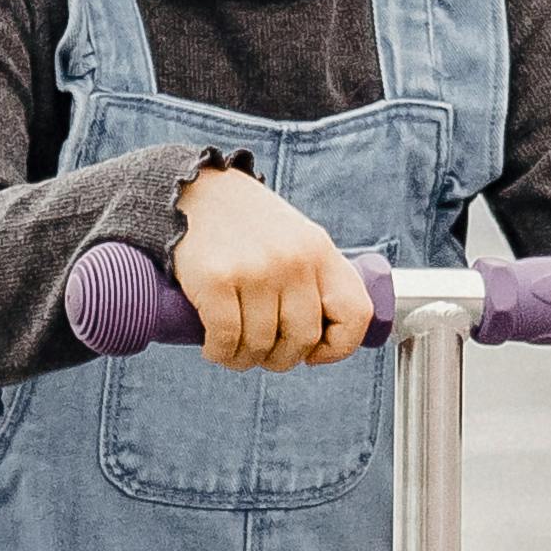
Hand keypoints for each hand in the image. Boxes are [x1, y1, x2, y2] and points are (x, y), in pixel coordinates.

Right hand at [171, 163, 368, 370]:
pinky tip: (213, 347)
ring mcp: (256, 270)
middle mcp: (294, 260)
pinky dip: (219, 353)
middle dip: (281, 358)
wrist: (195, 191)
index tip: (314, 353)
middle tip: (262, 352)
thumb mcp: (295, 240)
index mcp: (320, 251)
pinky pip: (227, 340)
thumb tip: (320, 343)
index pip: (355, 314)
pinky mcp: (216, 279)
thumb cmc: (247, 227)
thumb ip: (314, 280)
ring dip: (244, 359)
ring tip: (233, 349)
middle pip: (303, 339)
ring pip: (262, 345)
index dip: (339, 347)